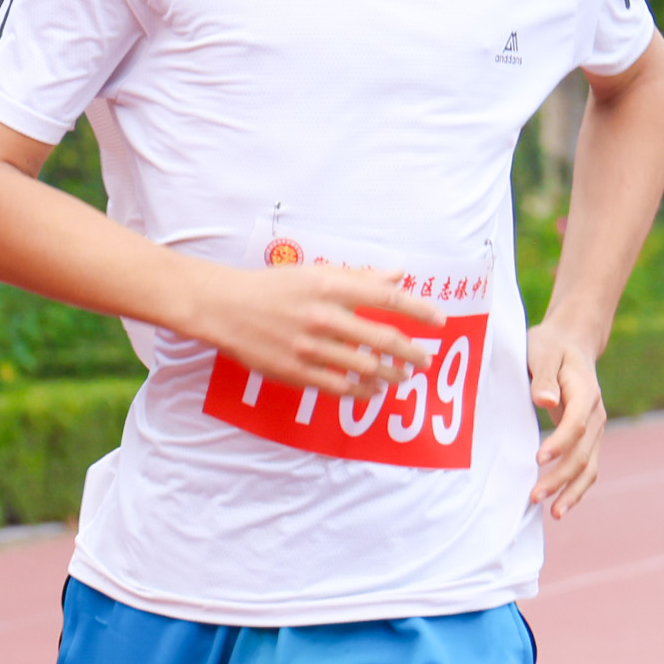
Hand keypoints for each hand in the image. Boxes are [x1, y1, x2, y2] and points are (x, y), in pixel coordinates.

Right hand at [196, 261, 439, 394]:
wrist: (223, 307)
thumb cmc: (273, 287)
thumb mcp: (315, 272)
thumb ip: (359, 277)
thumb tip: (398, 275)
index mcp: (329, 285)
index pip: (386, 298)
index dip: (418, 310)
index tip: (439, 320)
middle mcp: (322, 316)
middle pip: (383, 338)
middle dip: (412, 352)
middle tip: (427, 360)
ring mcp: (309, 346)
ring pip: (365, 367)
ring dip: (392, 375)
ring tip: (403, 377)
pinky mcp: (295, 371)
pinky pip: (339, 387)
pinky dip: (363, 391)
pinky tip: (373, 390)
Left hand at [526, 322, 607, 517]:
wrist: (571, 343)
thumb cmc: (550, 346)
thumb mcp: (542, 351)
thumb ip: (542, 376)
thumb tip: (544, 401)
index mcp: (585, 392)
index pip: (576, 424)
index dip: (559, 443)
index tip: (538, 458)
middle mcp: (596, 414)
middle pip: (583, 453)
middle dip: (560, 478)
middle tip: (535, 496)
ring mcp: (595, 429)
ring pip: (589, 466)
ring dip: (572, 490)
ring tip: (554, 513)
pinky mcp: (588, 438)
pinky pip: (587, 468)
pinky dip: (576, 488)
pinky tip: (560, 506)